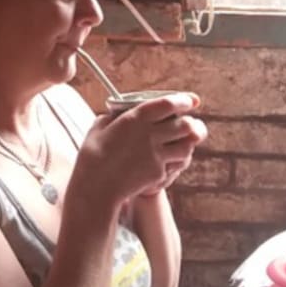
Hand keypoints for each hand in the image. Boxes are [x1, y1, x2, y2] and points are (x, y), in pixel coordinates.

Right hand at [71, 93, 206, 208]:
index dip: (183, 100)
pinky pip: (177, 164)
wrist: (96, 186)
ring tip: (185, 141)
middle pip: (185, 124)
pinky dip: (178, 160)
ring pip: (187, 145)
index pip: (168, 103)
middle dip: (192, 123)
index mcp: (135, 119)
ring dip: (189, 142)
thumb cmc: (92, 155)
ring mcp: (156, 155)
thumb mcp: (99, 127)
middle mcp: (150, 135)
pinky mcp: (158, 173)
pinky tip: (172, 159)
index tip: (191, 101)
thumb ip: (113, 117)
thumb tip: (119, 113)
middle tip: (192, 123)